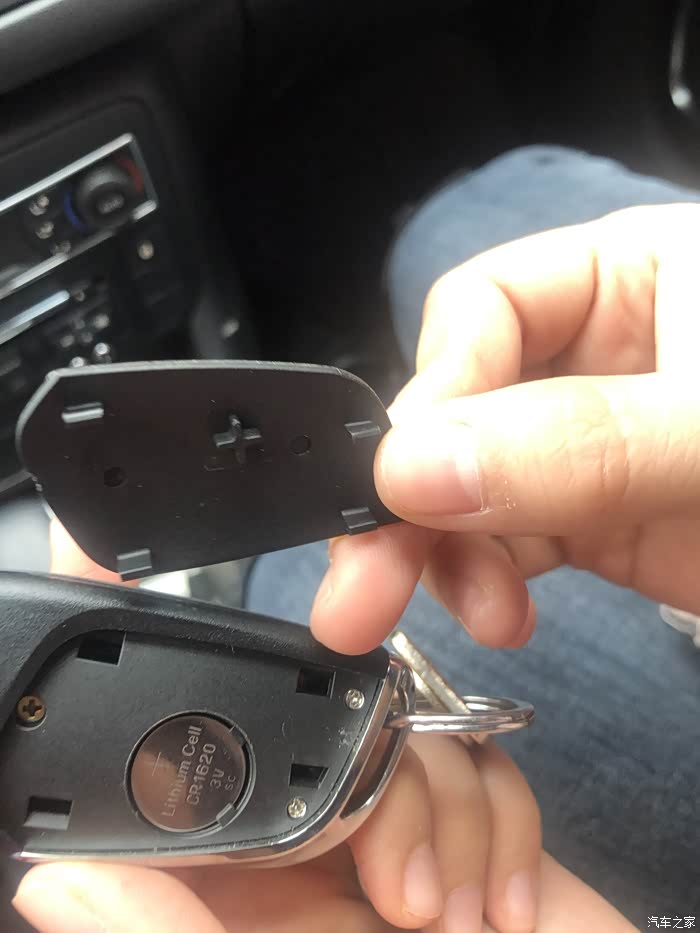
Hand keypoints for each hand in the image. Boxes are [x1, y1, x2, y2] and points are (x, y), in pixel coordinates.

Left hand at [12, 526, 548, 932]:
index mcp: (245, 901)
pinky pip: (481, 754)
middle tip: (389, 889)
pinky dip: (500, 821)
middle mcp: (318, 858)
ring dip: (441, 816)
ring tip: (448, 922)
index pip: (209, 786)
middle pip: (321, 736)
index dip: (214, 748)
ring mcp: (401, 833)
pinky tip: (498, 908)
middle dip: (371, 784)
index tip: (248, 734)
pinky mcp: (476, 821)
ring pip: (405, 730)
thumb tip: (52, 884)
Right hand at [309, 204, 699, 653]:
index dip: (432, 394)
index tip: (404, 480)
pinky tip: (495, 614)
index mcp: (626, 277)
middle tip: (360, 585)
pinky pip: (511, 545)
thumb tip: (416, 467)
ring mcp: (592, 446)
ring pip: (472, 490)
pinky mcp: (601, 522)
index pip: (478, 309)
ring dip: (439, 557)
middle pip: (459, 411)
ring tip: (444, 616)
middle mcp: (595, 359)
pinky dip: (486, 583)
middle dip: (407, 502)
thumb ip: (581, 439)